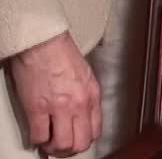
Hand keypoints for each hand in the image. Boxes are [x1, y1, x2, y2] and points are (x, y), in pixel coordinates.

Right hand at [9, 32, 100, 156]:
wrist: (43, 42)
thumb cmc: (61, 53)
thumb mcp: (86, 76)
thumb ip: (86, 97)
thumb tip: (81, 115)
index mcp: (92, 95)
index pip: (96, 131)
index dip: (84, 139)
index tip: (76, 139)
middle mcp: (79, 103)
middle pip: (80, 142)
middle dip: (70, 149)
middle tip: (61, 147)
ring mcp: (58, 107)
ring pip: (62, 144)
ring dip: (53, 147)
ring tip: (48, 142)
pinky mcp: (37, 108)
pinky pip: (39, 136)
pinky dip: (37, 139)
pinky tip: (37, 134)